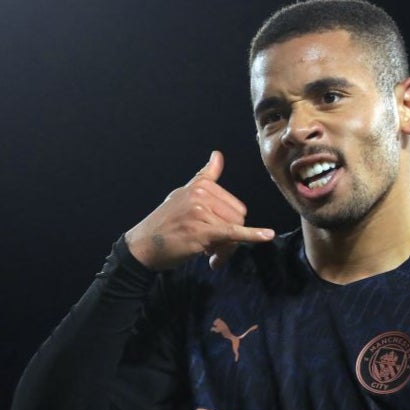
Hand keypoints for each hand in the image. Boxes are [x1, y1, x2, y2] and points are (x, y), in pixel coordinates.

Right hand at [124, 150, 274, 269]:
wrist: (142, 246)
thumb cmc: (165, 224)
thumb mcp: (182, 195)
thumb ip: (203, 177)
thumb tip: (218, 155)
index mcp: (200, 186)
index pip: (234, 206)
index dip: (228, 223)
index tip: (217, 234)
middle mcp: (200, 195)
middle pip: (238, 218)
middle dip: (230, 238)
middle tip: (211, 250)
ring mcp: (201, 212)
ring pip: (234, 232)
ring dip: (225, 249)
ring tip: (208, 255)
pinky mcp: (202, 230)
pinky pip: (233, 233)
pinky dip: (252, 235)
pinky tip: (267, 236)